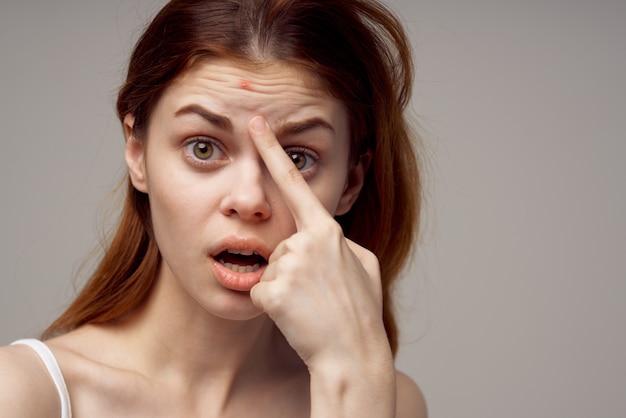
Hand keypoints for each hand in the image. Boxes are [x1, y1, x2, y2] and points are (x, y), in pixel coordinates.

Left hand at [248, 116, 389, 370]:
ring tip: (309, 307)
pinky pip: (259, 292)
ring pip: (270, 269)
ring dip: (283, 288)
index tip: (256, 124)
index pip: (296, 184)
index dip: (273, 152)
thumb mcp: (365, 267)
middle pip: (280, 246)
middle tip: (317, 295)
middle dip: (291, 269)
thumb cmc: (361, 312)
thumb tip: (329, 237)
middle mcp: (307, 241)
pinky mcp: (272, 291)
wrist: (354, 354)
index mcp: (328, 231)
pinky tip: (294, 317)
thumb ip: (342, 243)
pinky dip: (272, 307)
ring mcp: (289, 265)